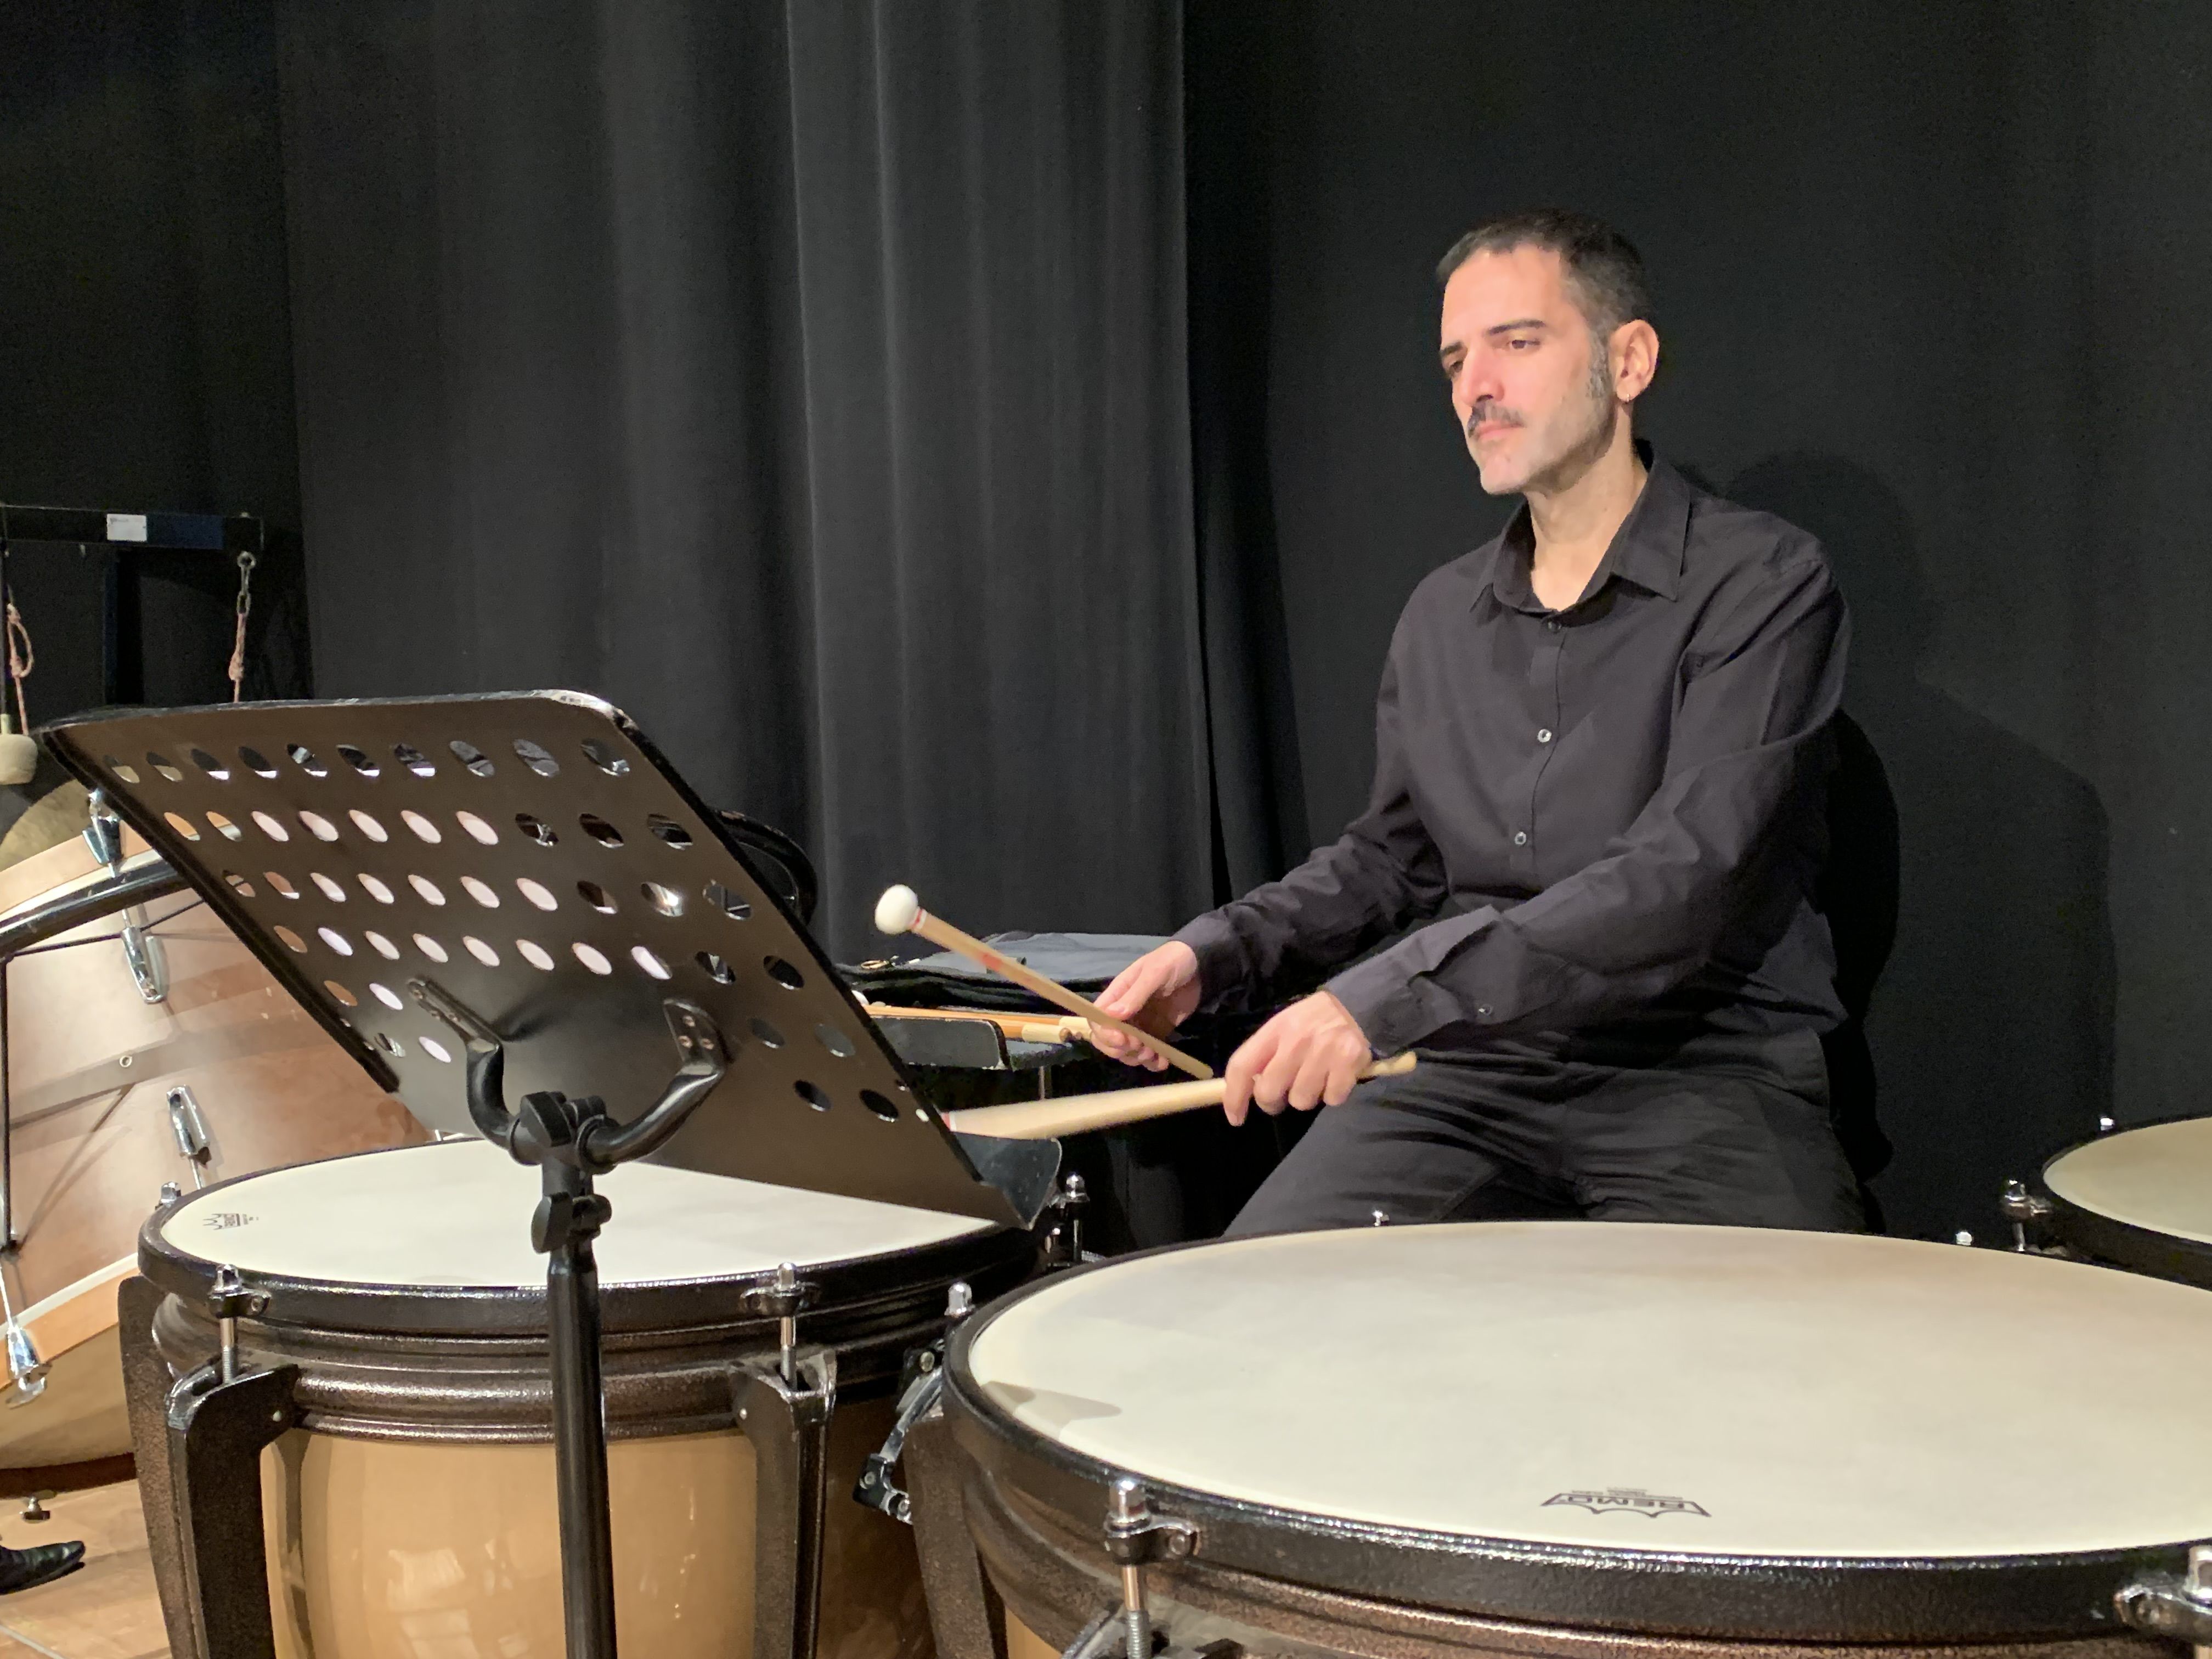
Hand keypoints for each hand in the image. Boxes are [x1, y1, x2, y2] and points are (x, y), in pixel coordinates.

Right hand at [1090, 941, 1203, 1070]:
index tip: (1122, 1039)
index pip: (1097, 1019)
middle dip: (1119, 1049)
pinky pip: (1149, 1052)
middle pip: (1107, 1039)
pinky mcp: (1157, 1033)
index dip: (1104, 1033)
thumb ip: (1135, 994)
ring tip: (1153, 1054)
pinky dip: (1153, 1062)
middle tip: (1139, 1047)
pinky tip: (1163, 1062)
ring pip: (1127, 1050)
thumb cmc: (1173, 962)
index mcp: (1118, 994)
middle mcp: (1124, 1012)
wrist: (1200, 966)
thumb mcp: (1155, 972)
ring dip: (1136, 1058)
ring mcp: (1141, 1024)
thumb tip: (1112, 1015)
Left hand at [1221, 993, 1371, 1126]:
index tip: (1235, 1117)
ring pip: (1301, 1101)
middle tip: (1282, 1095)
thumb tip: (1245, 1088)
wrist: (1359, 1004)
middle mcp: (1296, 1041)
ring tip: (1316, 1079)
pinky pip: (1332, 1099)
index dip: (1234, 1096)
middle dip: (1272, 1102)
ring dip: (1307, 1097)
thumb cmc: (1314, 1020)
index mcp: (1275, 1029)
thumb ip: (1265, 1053)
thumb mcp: (1284, 1025)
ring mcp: (1323, 1052)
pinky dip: (1334, 1094)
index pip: (1242, 1066)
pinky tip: (1336, 1077)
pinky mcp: (1349, 1063)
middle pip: (1268, 1091)